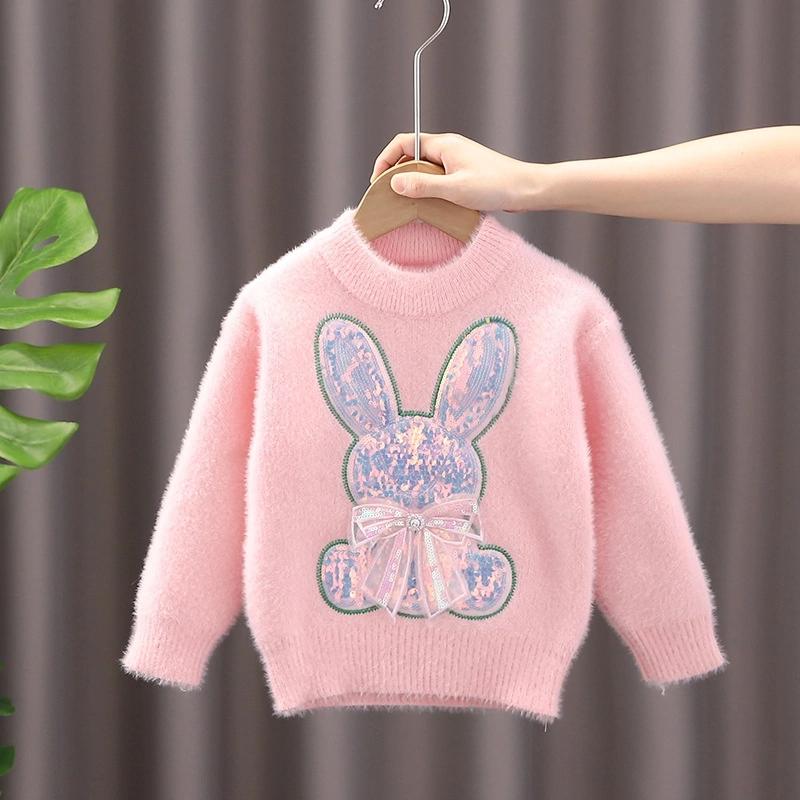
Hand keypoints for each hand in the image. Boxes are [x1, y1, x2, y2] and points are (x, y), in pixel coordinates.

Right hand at [369, 132, 544, 212]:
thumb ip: (424, 186)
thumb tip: (394, 183)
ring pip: (424, 170)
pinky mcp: (465, 175)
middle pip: (411, 156)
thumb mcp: (455, 189)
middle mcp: (448, 149)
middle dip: (396, 174)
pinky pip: (438, 179)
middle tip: (389, 197)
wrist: (528, 190)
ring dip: (413, 185)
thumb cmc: (496, 186)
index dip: (386, 160)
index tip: (377, 182)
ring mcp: (457, 162)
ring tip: (406, 205)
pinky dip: (428, 191)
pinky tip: (430, 208)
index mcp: (444, 145)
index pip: (403, 143)